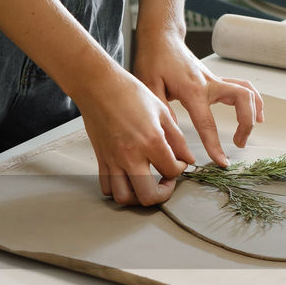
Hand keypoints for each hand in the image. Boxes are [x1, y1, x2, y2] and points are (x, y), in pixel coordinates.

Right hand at [75, 63, 195, 205]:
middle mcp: (130, 155)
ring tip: (146, 185)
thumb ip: (177, 140)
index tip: (178, 162)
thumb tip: (187, 159)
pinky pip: (107, 187)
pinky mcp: (101, 160)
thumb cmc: (128, 93)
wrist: (98, 86)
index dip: (179, 170)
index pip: (172, 171)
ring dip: (137, 198)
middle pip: (148, 196)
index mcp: (151, 141)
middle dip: (162, 195)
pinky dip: (118, 190)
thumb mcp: (162, 111)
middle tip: (165, 183)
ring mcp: (113, 160)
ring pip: (124, 198)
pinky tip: (127, 179)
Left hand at [132, 30, 262, 166]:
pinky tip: (253, 113)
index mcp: (192, 90)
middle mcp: (209, 83)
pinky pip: (242, 87)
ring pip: (247, 91)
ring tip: (248, 132)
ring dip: (253, 112)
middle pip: (242, 100)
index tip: (222, 162)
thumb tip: (172, 140)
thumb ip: (162, 113)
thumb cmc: (153, 61)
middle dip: (246, 124)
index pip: (207, 124)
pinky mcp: (215, 79)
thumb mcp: (149, 87)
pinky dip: (252, 100)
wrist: (160, 38)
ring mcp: (214, 79)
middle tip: (238, 144)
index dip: (215, 145)